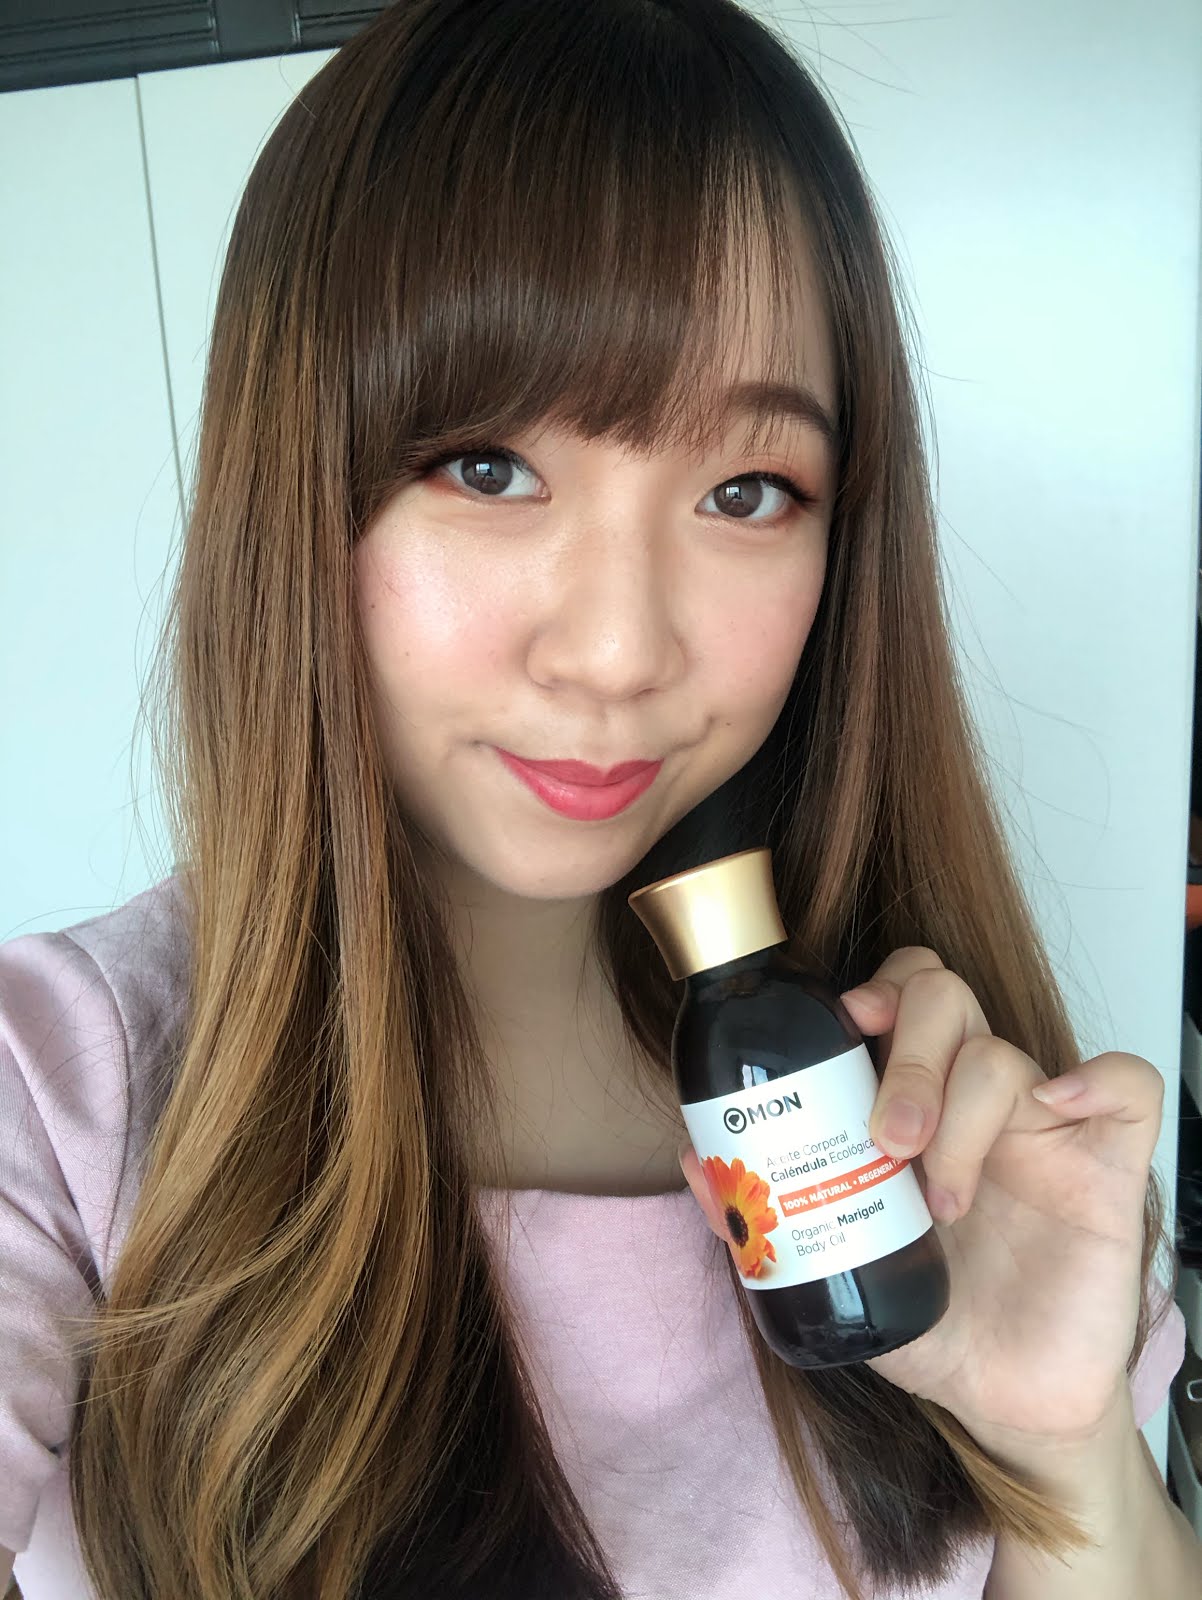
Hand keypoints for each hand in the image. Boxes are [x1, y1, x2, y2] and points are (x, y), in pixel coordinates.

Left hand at [678, 946, 1164, 1453]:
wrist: (1005, 1402)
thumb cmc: (927, 1320)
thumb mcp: (835, 1265)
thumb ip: (765, 1218)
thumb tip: (696, 1162)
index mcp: (910, 1101)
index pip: (898, 994)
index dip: (874, 991)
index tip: (844, 1027)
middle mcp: (972, 1098)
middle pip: (945, 997)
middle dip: (908, 1058)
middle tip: (888, 1140)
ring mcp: (1041, 1128)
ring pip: (1006, 1052)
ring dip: (962, 1115)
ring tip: (941, 1199)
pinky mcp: (1106, 1168)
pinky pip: (1126, 1086)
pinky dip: (1094, 1080)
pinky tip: (1057, 1110)